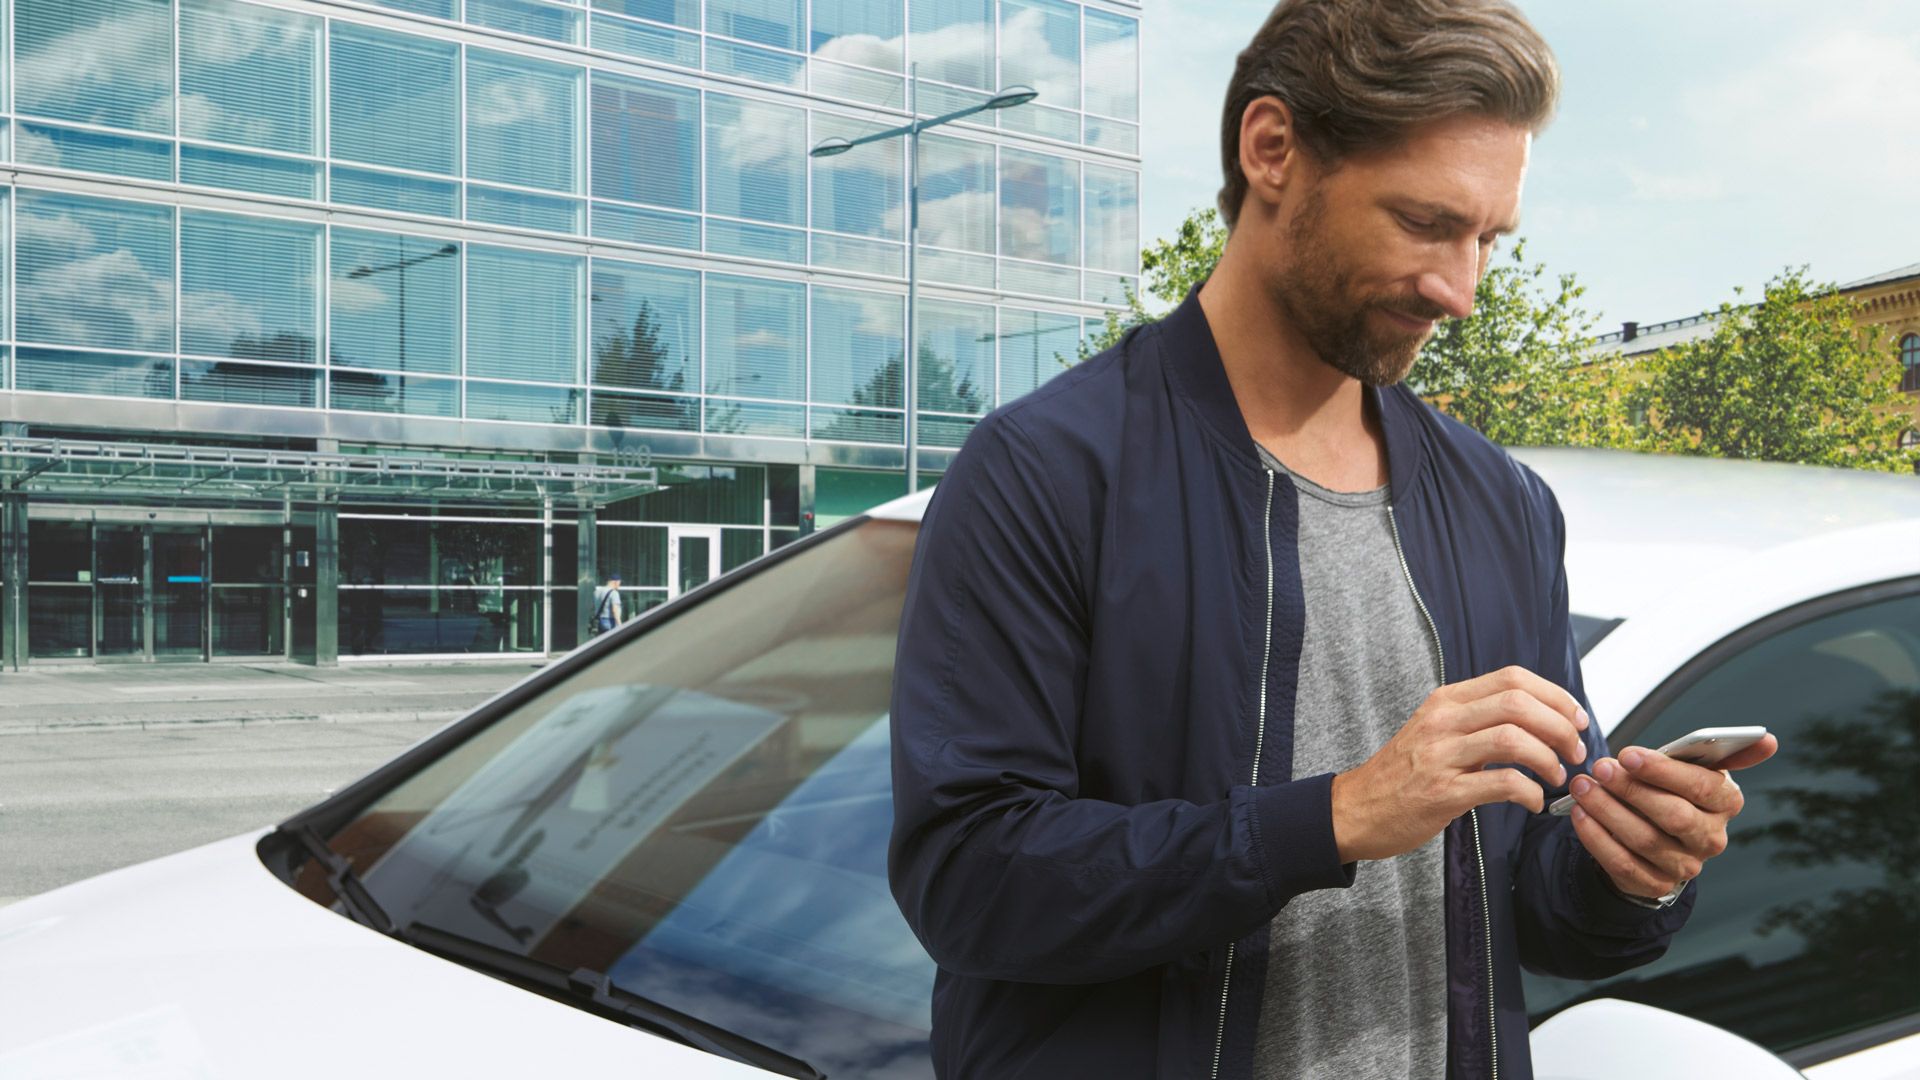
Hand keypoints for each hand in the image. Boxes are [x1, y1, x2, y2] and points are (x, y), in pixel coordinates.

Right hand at [1331, 666, 1588, 862]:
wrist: (1355, 809)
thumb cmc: (1404, 773)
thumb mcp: (1436, 729)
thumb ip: (1478, 718)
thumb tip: (1539, 716)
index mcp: (1446, 700)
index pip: (1513, 678)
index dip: (1555, 695)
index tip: (1575, 718)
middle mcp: (1443, 721)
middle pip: (1518, 702)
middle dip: (1560, 726)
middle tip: (1574, 750)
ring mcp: (1440, 756)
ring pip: (1513, 739)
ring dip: (1549, 759)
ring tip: (1557, 775)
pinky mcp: (1442, 793)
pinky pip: (1502, 784)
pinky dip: (1531, 792)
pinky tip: (1534, 801)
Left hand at [1567, 734, 1778, 899]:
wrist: (1654, 840)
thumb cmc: (1670, 791)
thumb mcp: (1690, 769)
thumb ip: (1717, 752)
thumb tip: (1768, 739)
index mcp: (1725, 803)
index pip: (1702, 787)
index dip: (1664, 771)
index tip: (1628, 754)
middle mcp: (1711, 838)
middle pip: (1673, 815)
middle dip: (1631, 789)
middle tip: (1599, 768)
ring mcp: (1684, 865)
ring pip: (1644, 839)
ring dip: (1607, 810)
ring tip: (1582, 787)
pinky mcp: (1655, 884)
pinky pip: (1622, 863)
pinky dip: (1597, 837)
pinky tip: (1579, 815)